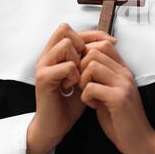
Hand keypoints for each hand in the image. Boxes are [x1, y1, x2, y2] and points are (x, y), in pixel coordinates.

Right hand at [27, 24, 115, 153]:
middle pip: (64, 29)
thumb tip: (108, 42)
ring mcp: (43, 65)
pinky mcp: (43, 78)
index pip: (72, 28)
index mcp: (55, 52)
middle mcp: (46, 55)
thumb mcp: (84, 74)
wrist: (56, 125)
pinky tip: (72, 87)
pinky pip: (67, 66)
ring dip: (79, 60)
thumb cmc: (71, 101)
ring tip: (79, 76)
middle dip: (82, 43)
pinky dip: (75, 75)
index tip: (111, 43)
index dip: (93, 33)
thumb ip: (89, 58)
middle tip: (87, 62)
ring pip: (66, 45)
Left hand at [78, 31, 154, 153]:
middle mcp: (125, 74)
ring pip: (91, 65)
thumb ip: (101, 78)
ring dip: (83, 80)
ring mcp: (123, 84)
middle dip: (81, 67)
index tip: (82, 71)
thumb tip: (81, 65)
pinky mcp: (119, 98)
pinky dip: (86, 97)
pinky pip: (91, 87)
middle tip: (83, 84)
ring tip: (88, 93)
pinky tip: (92, 104)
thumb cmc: (122, 119)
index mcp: (123, 71)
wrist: (139, 140)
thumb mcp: (111, 92)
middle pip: (94, 52)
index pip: (103, 45)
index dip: (87, 55)